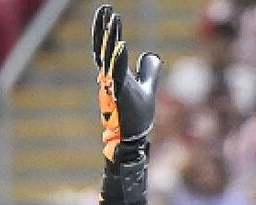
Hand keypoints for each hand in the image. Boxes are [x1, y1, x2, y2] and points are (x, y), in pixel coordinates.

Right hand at [92, 4, 161, 161]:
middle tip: (105, 9)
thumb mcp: (147, 88)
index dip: (107, 29)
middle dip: (104, 28)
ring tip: (112, 20)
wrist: (132, 140)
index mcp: (115, 75)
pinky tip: (120, 45)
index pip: (108, 47)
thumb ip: (149, 71)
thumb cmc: (136, 116)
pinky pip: (116, 75)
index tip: (108, 11)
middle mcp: (110, 79)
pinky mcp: (118, 97)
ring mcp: (112, 88)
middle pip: (104, 48)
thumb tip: (151, 55)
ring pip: (108, 59)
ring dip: (110, 39)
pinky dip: (117, 60)